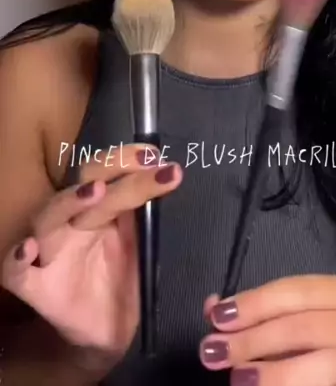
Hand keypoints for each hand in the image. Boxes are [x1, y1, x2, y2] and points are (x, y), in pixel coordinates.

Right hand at [1, 143, 181, 363]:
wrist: (113, 331)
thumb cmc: (126, 279)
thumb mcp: (143, 245)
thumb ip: (148, 216)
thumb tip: (168, 177)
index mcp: (99, 208)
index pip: (108, 171)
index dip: (129, 159)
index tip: (156, 155)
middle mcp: (73, 222)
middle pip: (84, 183)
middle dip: (115, 169)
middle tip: (146, 163)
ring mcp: (51, 252)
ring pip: (48, 216)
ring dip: (71, 200)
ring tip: (97, 191)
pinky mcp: (37, 288)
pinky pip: (15, 273)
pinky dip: (16, 259)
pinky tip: (28, 249)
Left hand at [199, 275, 335, 385]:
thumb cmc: (311, 345)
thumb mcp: (280, 322)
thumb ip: (250, 315)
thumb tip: (212, 307)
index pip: (296, 291)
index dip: (256, 303)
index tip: (218, 318)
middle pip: (307, 326)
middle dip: (256, 338)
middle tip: (215, 352)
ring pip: (328, 362)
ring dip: (276, 371)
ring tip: (238, 377)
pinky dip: (293, 385)